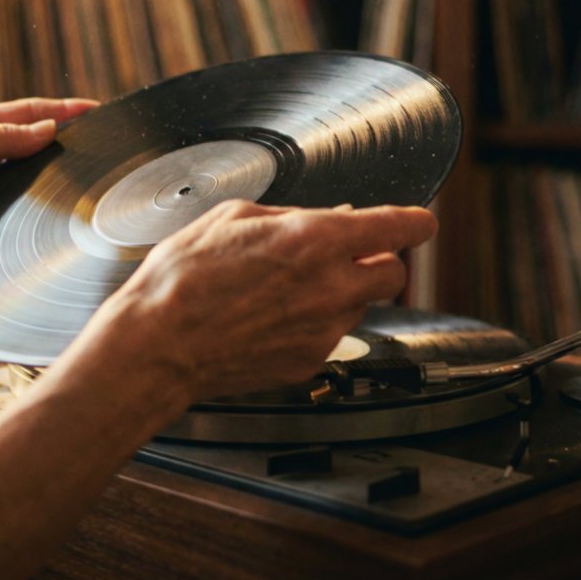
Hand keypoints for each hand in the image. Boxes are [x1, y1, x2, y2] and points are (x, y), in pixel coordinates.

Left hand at [0, 97, 97, 286]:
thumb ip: (1, 136)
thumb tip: (49, 131)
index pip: (29, 114)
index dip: (64, 111)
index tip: (96, 110)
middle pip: (37, 147)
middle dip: (68, 144)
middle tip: (103, 144)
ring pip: (33, 180)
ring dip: (57, 179)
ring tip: (90, 176)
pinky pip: (22, 214)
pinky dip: (40, 211)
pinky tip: (59, 211)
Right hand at [112, 199, 436, 401]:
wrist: (159, 344)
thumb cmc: (184, 278)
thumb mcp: (233, 217)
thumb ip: (290, 216)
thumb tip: (322, 219)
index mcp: (315, 240)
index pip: (396, 227)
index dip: (415, 222)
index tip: (421, 221)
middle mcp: (331, 287)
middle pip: (393, 273)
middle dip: (380, 259)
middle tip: (350, 254)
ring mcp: (323, 330)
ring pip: (360, 306)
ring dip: (342, 292)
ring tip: (290, 287)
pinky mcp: (309, 363)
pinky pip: (331, 336)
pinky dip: (316, 323)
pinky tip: (275, 316)